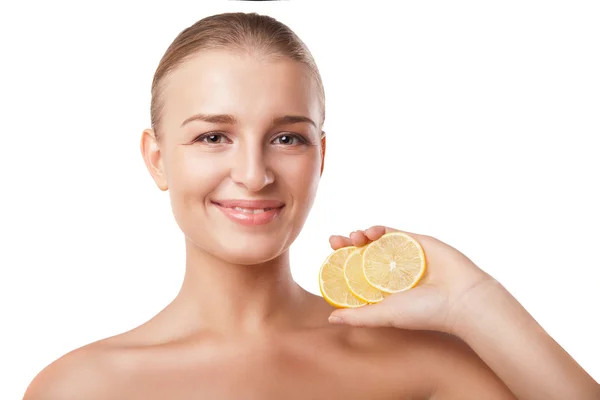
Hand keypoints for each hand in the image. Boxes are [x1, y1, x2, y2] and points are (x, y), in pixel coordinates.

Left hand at [328, 225, 497, 333]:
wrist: (462, 298)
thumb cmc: (424, 312)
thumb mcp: (386, 315)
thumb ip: (359, 316)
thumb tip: (331, 318)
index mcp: (383, 290)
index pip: (355, 274)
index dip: (341, 264)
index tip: (329, 258)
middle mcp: (391, 272)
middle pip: (362, 254)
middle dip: (345, 245)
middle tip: (335, 242)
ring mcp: (403, 256)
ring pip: (375, 241)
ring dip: (360, 236)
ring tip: (353, 238)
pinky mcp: (415, 242)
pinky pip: (393, 232)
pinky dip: (379, 229)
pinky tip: (371, 232)